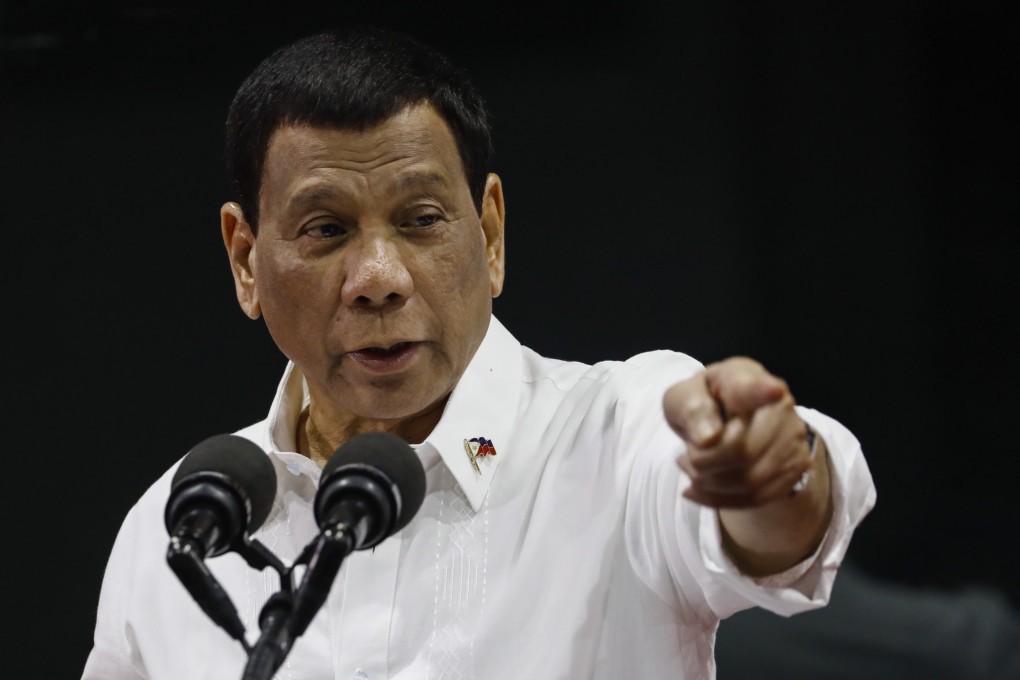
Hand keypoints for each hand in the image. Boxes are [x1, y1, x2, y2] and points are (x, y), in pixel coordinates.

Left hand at [663, 356, 812, 508]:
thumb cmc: (701, 405)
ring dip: (709, 483)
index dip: (763, 390)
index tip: (772, 391)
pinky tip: (700, 487)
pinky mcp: (795, 469)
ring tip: (692, 467)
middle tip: (686, 454)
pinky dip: (719, 499)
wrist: (726, 423)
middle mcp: (779, 406)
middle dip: (703, 462)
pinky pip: (756, 498)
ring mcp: (792, 439)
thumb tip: (708, 439)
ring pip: (749, 481)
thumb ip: (691, 409)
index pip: (753, 387)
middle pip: (741, 451)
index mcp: (744, 378)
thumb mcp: (682, 399)